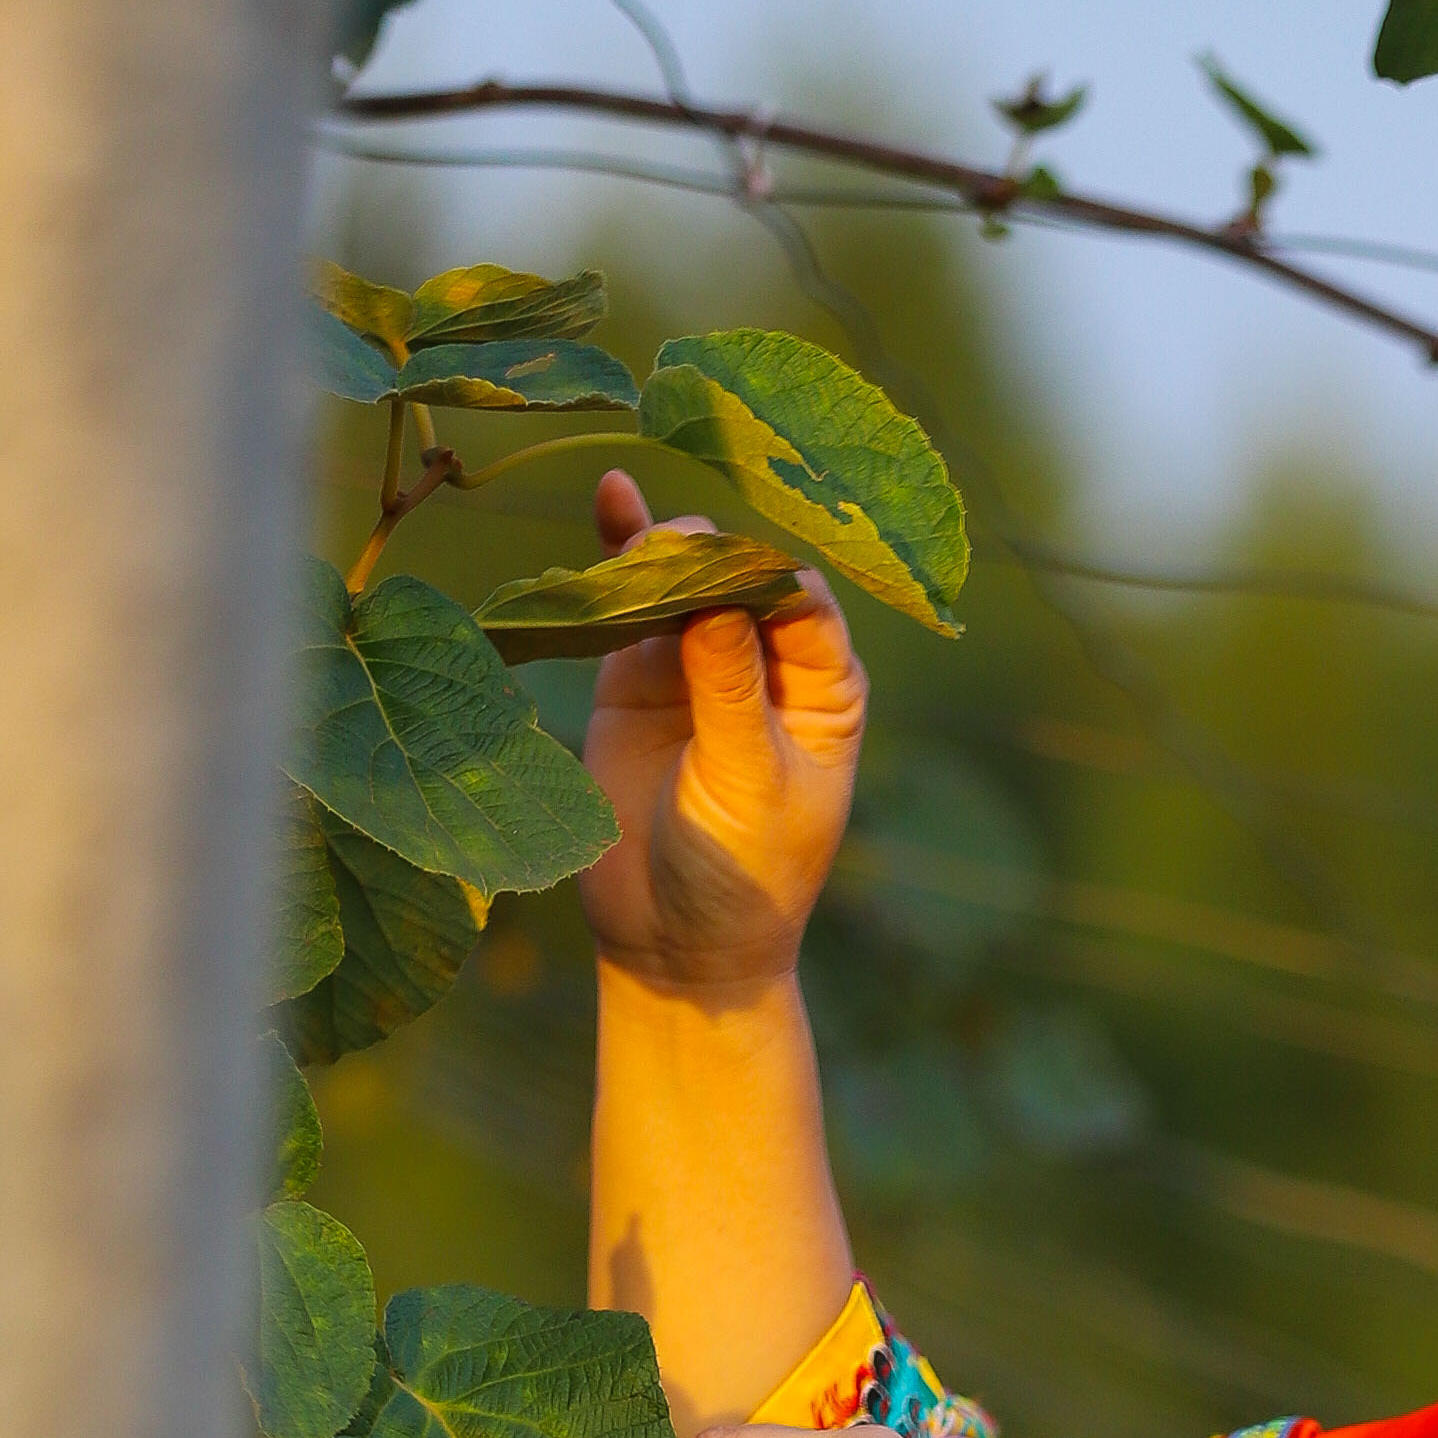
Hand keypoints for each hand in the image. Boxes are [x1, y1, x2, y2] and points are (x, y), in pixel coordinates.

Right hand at [577, 475, 866, 1002]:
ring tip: (639, 540)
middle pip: (741, 575)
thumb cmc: (740, 874)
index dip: (767, 569)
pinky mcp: (638, 672)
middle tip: (674, 548)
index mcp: (823, 688)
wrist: (674, 941)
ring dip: (662, 549)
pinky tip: (613, 496)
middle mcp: (768, 661)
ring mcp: (702, 660)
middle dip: (710, 552)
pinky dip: (622, 554)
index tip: (729, 557)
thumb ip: (729, 687)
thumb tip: (715, 587)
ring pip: (685, 579)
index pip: (803, 601)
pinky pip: (630, 602)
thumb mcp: (746, 783)